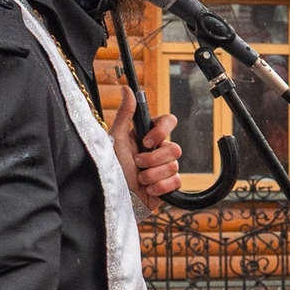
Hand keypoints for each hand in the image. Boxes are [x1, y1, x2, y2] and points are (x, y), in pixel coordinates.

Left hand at [107, 86, 181, 207]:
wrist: (117, 200)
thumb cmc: (112, 170)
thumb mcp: (116, 139)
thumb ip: (125, 114)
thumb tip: (127, 88)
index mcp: (146, 136)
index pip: (169, 122)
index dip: (162, 132)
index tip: (146, 142)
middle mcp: (157, 150)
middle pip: (175, 147)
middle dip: (153, 160)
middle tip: (137, 164)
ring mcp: (164, 168)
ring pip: (174, 166)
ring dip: (153, 175)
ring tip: (139, 179)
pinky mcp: (169, 185)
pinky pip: (176, 181)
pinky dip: (160, 187)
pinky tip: (148, 189)